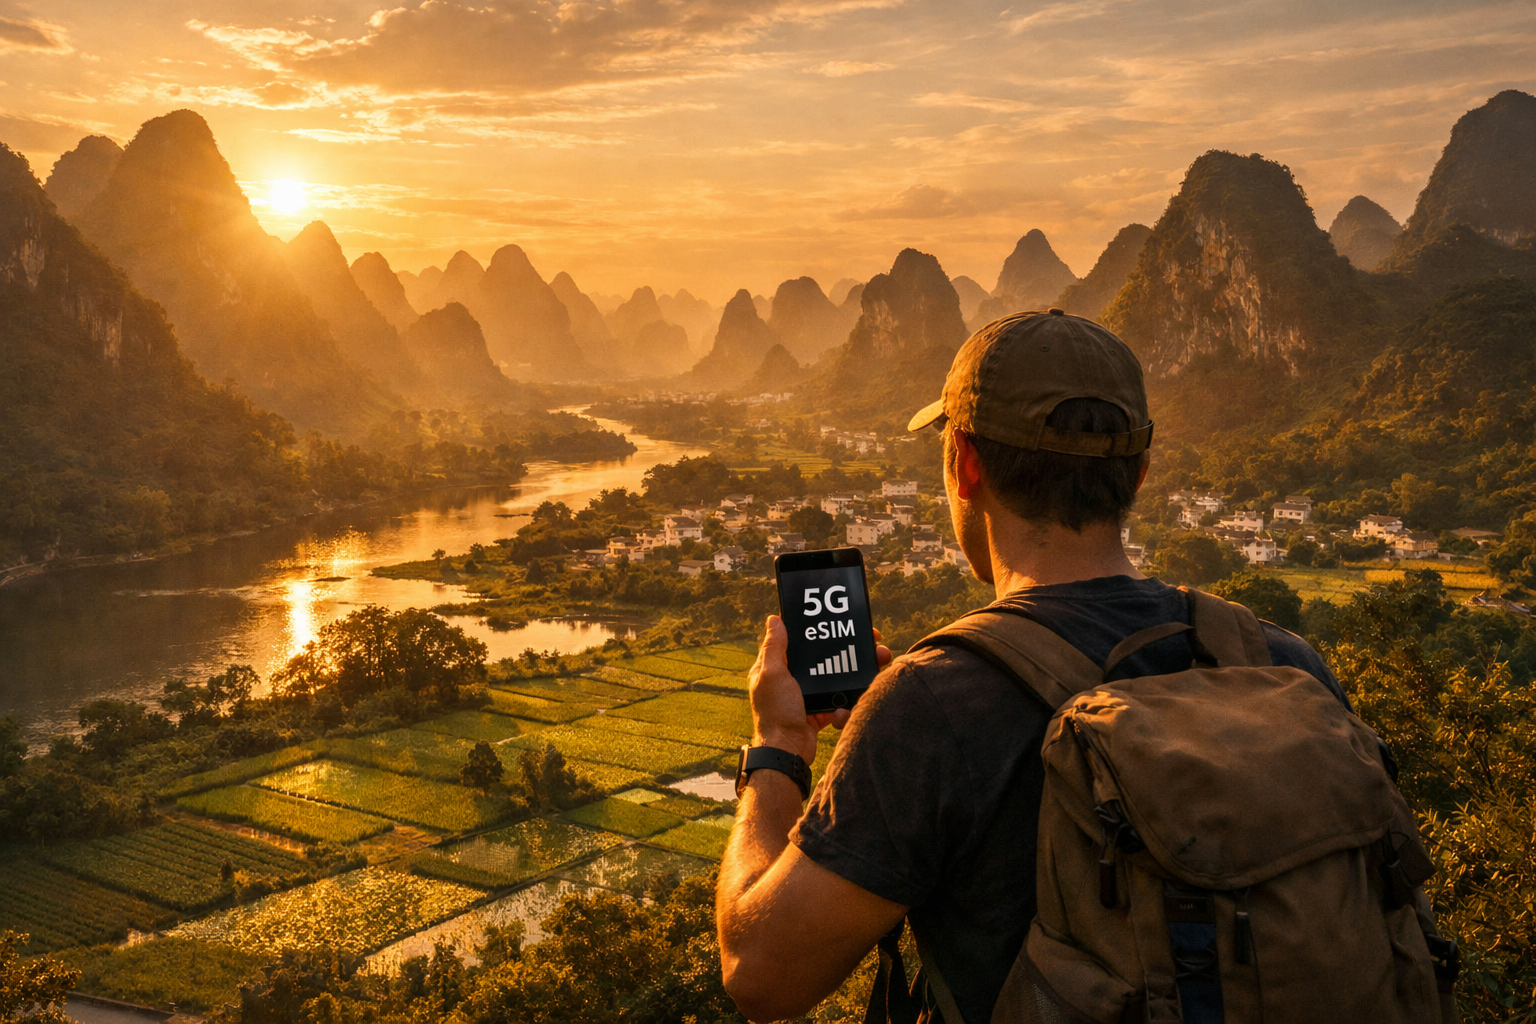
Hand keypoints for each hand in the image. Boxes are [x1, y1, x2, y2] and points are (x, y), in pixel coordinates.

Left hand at [747, 616, 891, 762]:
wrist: (788, 752)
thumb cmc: (776, 713)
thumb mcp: (772, 675)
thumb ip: (774, 647)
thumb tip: (775, 619)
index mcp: (775, 668)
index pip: (797, 641)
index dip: (817, 631)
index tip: (838, 622)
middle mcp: (791, 679)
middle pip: (823, 657)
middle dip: (845, 650)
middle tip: (870, 643)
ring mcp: (806, 695)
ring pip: (836, 677)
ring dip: (854, 672)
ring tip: (876, 663)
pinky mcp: (820, 710)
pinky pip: (840, 698)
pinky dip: (848, 699)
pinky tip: (851, 700)